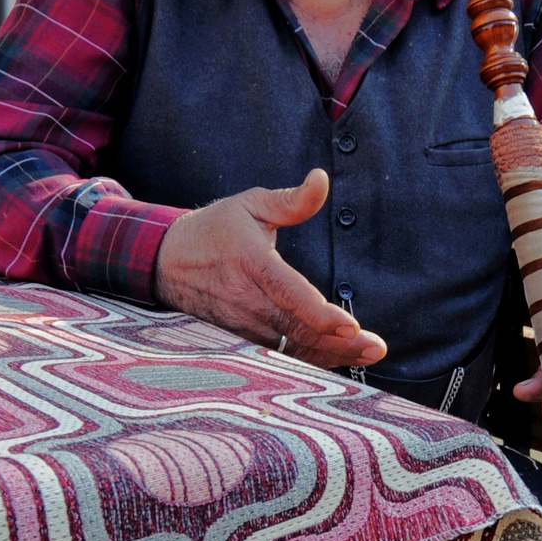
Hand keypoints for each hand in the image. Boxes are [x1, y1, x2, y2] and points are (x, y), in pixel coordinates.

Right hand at [154, 168, 386, 369]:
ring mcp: (240, 323)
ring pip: (288, 348)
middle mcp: (244, 299)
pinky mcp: (239, 337)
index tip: (351, 326)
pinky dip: (307, 361)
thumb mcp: (251, 204)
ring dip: (328, 356)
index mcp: (250, 262)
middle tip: (376, 348)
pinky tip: (336, 360)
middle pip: (296, 330)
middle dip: (338, 344)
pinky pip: (277, 355)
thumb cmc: (215, 228)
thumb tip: (322, 179)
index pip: (288, 293)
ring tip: (367, 356)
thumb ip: (292, 200)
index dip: (319, 313)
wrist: (165, 261)